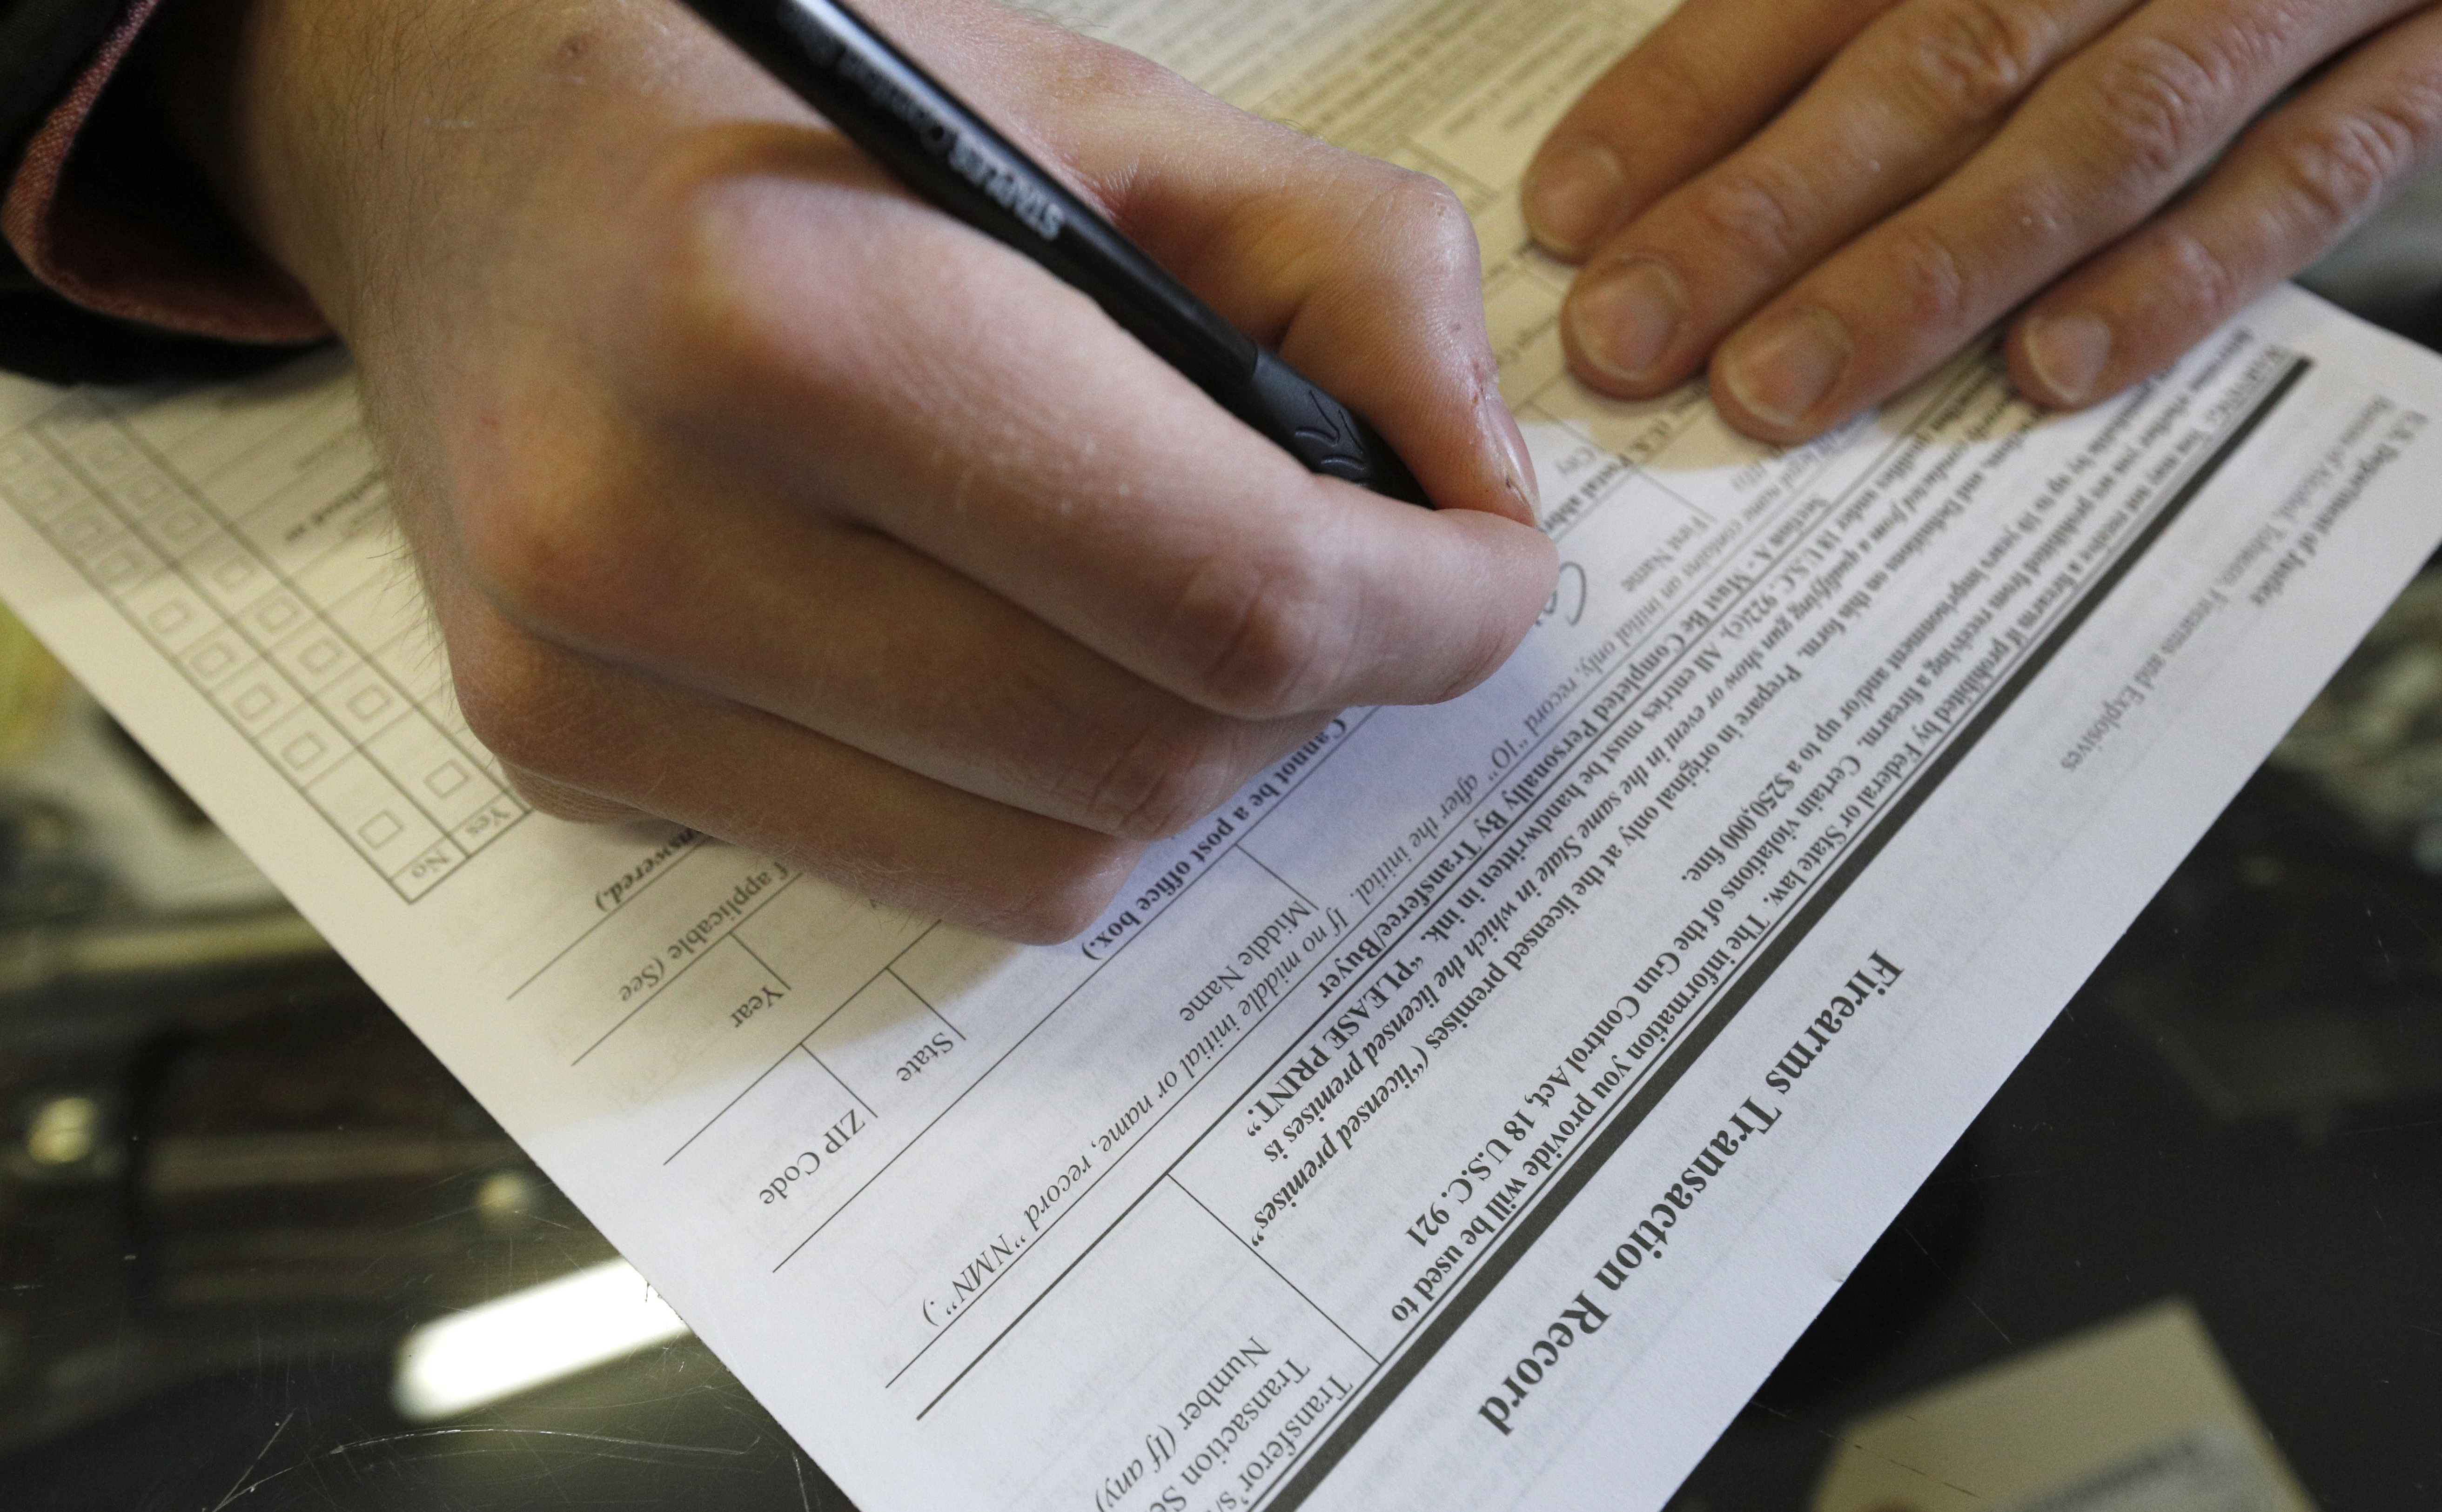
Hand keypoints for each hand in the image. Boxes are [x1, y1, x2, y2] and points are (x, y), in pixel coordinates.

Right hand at [163, 0, 1554, 940]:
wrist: (464, 151)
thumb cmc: (786, 111)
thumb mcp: (1097, 110)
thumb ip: (1347, 278)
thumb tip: (1480, 498)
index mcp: (792, 321)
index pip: (1224, 591)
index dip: (1424, 614)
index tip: (1486, 582)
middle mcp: (649, 533)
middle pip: (1149, 756)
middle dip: (1304, 687)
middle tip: (1328, 578)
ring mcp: (589, 686)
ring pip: (1050, 867)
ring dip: (1176, 759)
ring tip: (1156, 604)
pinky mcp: (570, 768)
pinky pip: (920, 877)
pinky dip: (1029, 795)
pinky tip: (999, 648)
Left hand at [1523, 0, 2441, 439]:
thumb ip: (1876, 13)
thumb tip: (1693, 150)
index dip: (1687, 100)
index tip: (1571, 218)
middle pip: (1937, 67)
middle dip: (1767, 213)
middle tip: (1633, 337)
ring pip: (2094, 137)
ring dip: (1926, 272)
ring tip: (1779, 388)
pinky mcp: (2422, 69)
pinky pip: (2302, 177)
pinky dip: (2179, 276)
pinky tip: (2047, 372)